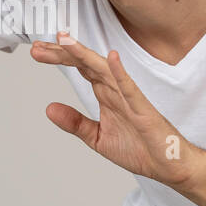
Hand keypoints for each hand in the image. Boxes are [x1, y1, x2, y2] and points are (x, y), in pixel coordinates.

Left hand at [29, 31, 199, 187]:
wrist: (168, 165)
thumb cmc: (140, 148)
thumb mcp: (97, 138)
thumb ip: (75, 123)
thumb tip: (49, 109)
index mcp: (106, 94)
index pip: (80, 68)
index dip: (59, 58)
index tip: (37, 50)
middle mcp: (115, 90)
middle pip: (85, 64)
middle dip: (62, 53)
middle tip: (38, 46)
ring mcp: (129, 97)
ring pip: (103, 69)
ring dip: (83, 54)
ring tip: (64, 40)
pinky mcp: (142, 109)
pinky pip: (130, 88)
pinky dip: (120, 72)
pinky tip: (110, 58)